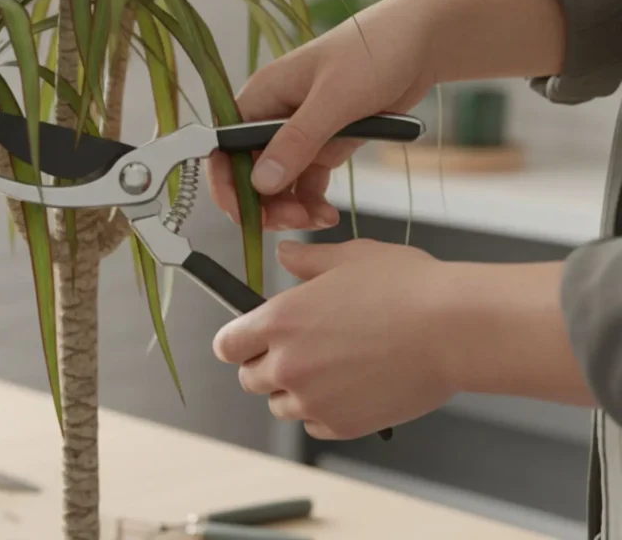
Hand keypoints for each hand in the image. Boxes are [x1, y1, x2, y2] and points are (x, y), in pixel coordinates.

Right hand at [208, 1, 436, 231]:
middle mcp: (272, 118)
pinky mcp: (324, 145)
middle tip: (292, 220)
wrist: (422, 42)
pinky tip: (327, 214)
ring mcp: (298, 134)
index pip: (223, 148)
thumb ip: (297, 141)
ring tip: (317, 218)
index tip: (245, 214)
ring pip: (277, 185)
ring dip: (289, 208)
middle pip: (248, 173)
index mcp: (260, 97)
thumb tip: (260, 182)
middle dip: (264, 203)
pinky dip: (312, 203)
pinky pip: (306, 183)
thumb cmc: (373, 52)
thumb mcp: (334, 98)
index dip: (226, 184)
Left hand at [212, 238, 457, 438]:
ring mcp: (312, 400)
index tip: (249, 340)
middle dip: (265, 366)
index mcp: (278, 321)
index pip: (227, 345)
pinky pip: (314, 425)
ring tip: (329, 370)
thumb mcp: (350, 258)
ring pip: (280, 406)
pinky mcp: (341, 425)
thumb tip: (284, 255)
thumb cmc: (408, 289)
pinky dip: (324, 413)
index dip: (237, 342)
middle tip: (299, 352)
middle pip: (249, 380)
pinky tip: (349, 390)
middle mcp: (287, 364)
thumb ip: (307, 261)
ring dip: (294, 392)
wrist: (455, 330)